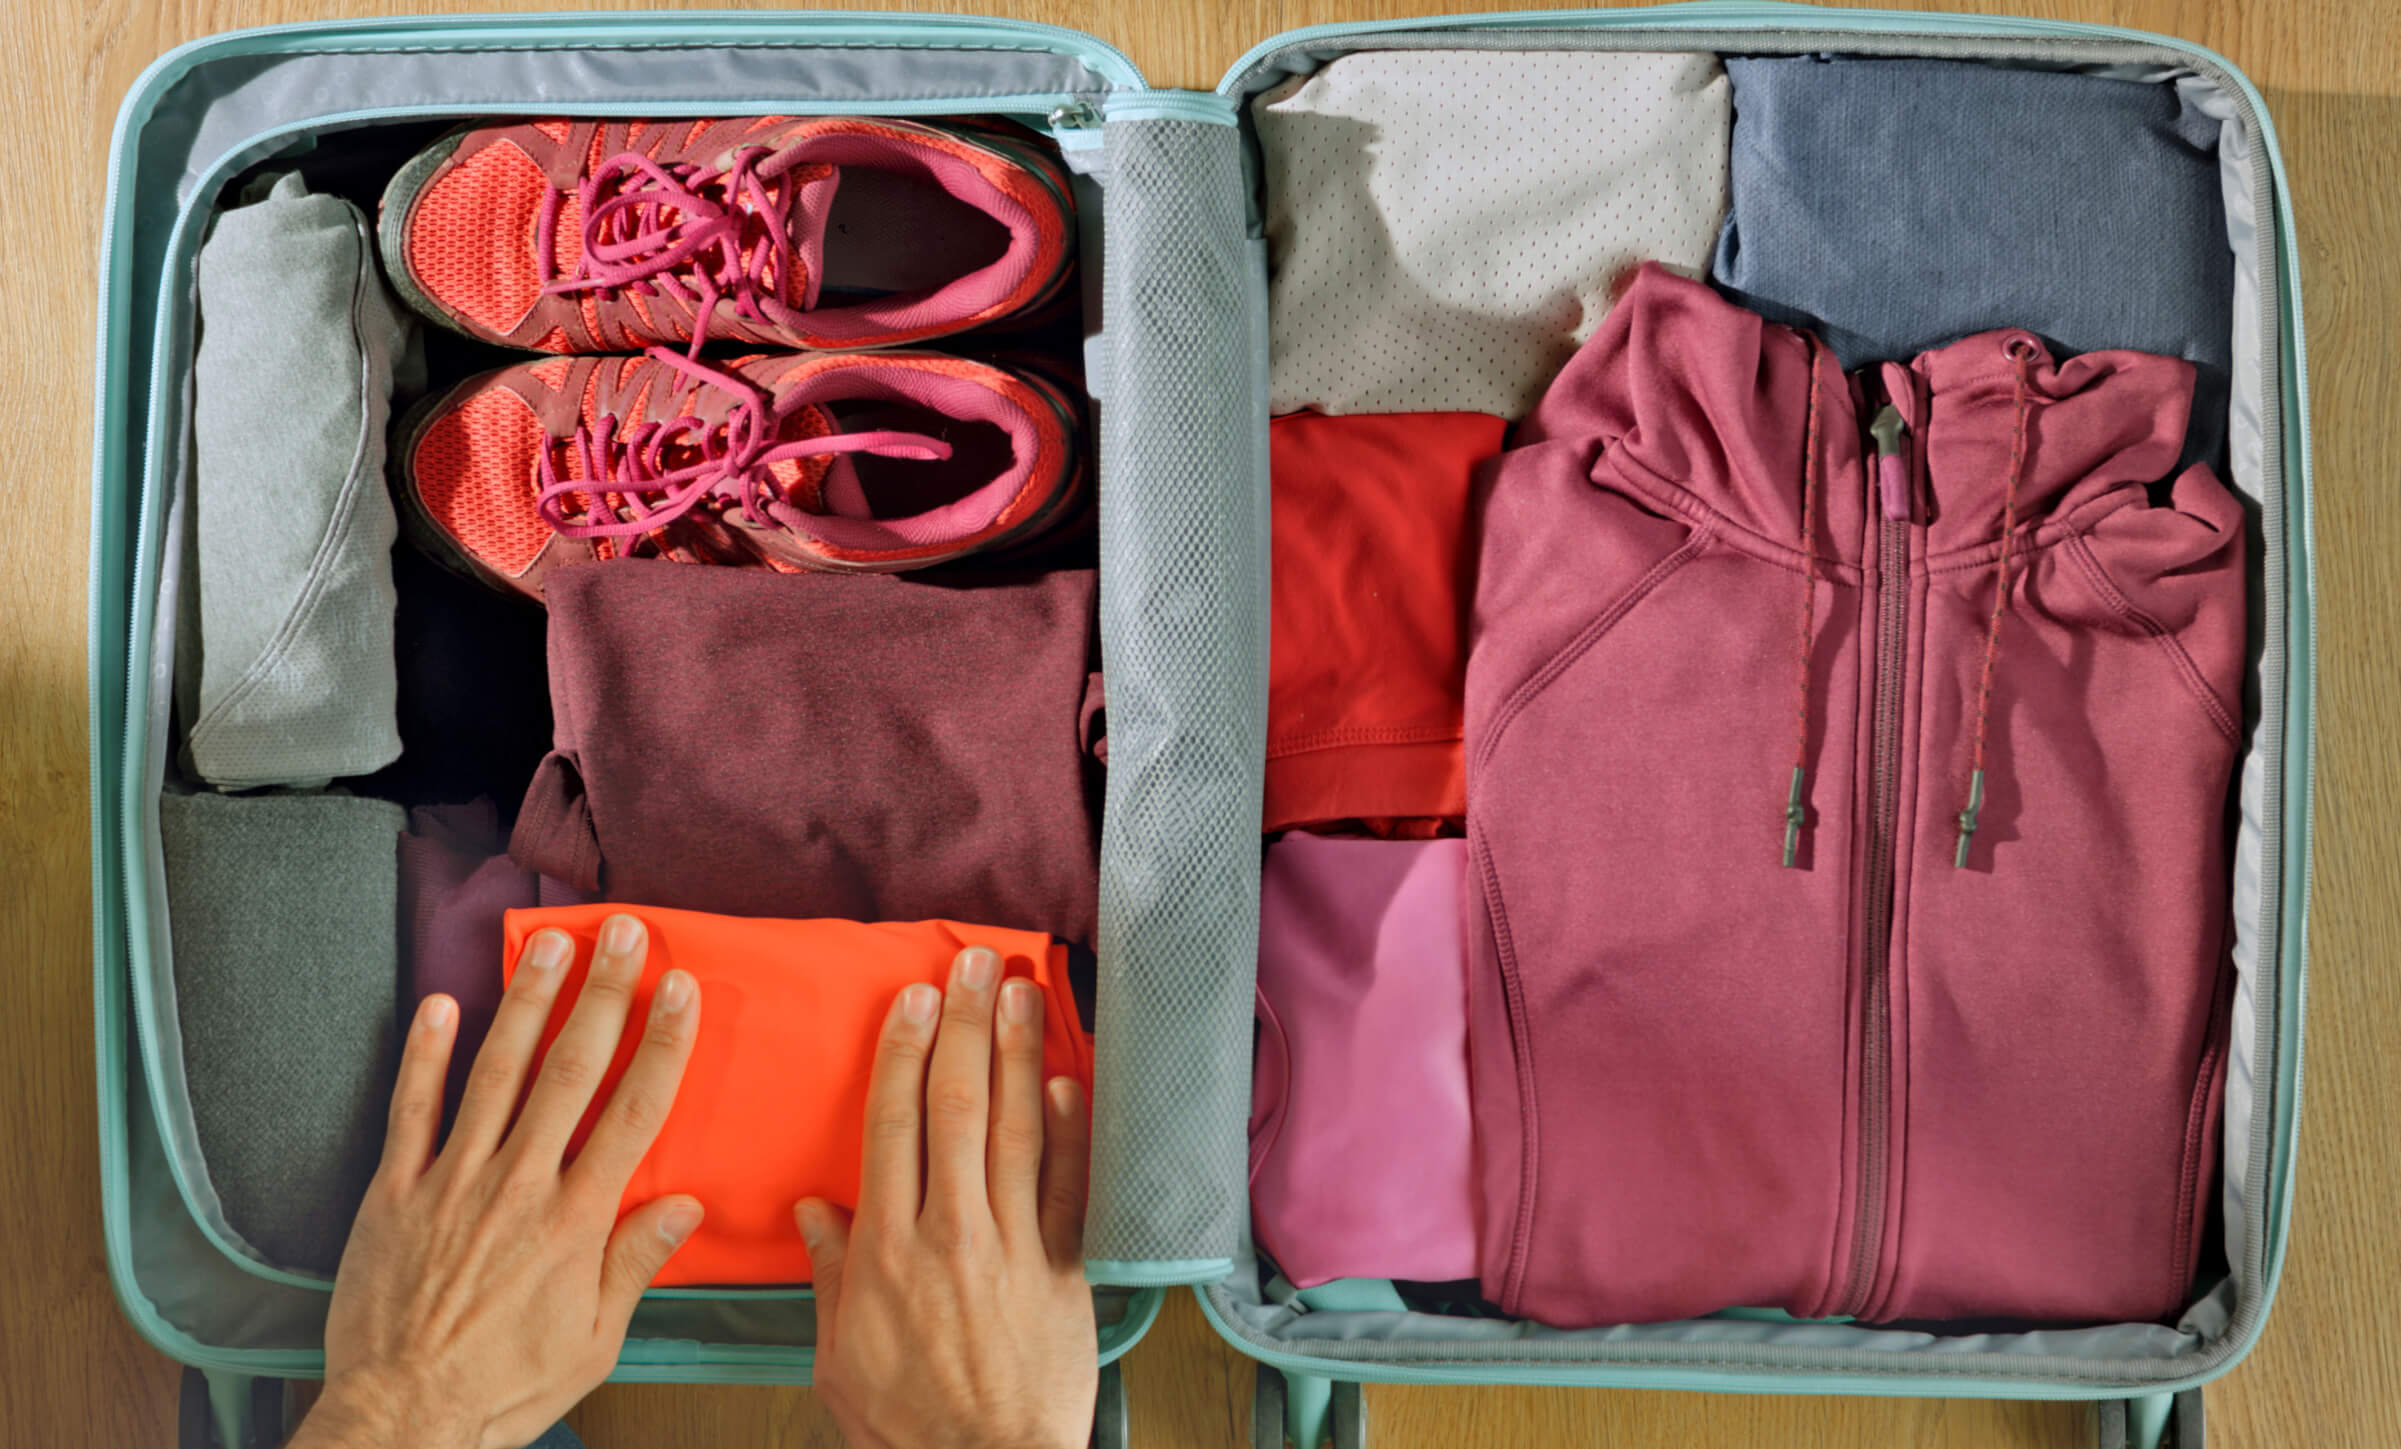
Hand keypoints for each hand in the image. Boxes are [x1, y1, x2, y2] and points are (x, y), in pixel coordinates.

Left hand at [292, 915, 702, 1448]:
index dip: (661, 1042)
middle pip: (570, 1071)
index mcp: (576, 1222)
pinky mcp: (396, 1195)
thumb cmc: (503, 1388)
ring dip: (524, 1003)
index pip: (633, 1112)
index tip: (680, 986)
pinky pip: (410, 1112)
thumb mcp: (595, 1341)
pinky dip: (423, 1056)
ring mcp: (452, 1183)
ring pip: (495, 1074)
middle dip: (599, 994)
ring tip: (546, 944)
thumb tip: (687, 1205)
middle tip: (618, 932)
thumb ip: (634, 1263)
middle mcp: (518, 1187)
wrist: (402, 1421)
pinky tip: (439, 1004)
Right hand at [798, 945, 1096, 1448]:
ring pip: (1017, 1129)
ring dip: (1019, 1053)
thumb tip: (815, 1209)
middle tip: (975, 964)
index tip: (914, 999)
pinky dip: (1072, 1130)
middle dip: (966, 1026)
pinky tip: (1070, 1080)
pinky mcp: (1062, 1272)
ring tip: (1021, 994)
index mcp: (885, 1248)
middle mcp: (949, 1233)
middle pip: (957, 1106)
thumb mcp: (838, 1356)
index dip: (905, 1052)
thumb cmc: (906, 1427)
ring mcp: (1011, 1248)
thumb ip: (830, 1276)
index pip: (893, 1123)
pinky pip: (1070, 1187)